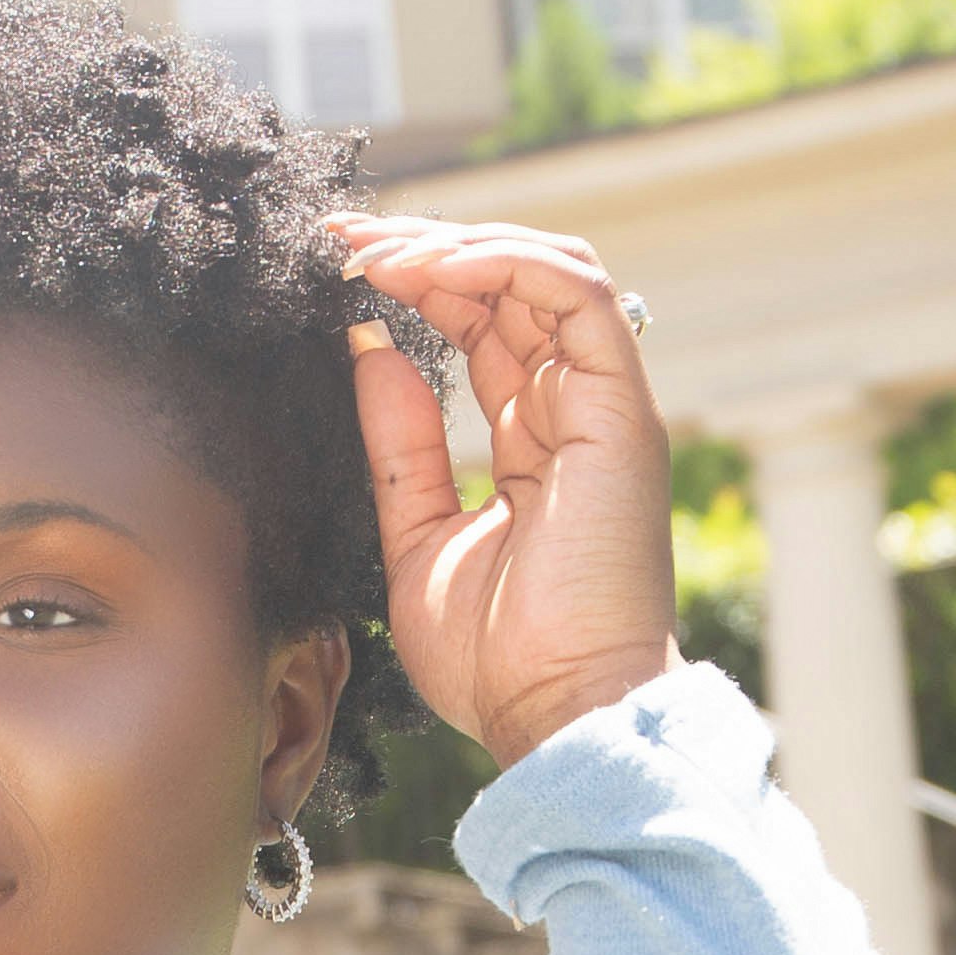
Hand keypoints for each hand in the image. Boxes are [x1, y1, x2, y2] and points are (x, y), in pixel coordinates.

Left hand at [326, 210, 678, 769]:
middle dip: (422, 247)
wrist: (554, 714)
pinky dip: (505, 263)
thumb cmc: (494, 657)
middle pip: (509, 284)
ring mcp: (604, 405)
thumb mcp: (416, 535)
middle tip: (340, 240)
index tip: (334, 267)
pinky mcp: (621, 409)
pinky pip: (576, 294)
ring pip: (545, 270)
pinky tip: (431, 272)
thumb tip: (368, 349)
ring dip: (456, 245)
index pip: (482, 324)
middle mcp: (573, 410)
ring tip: (376, 253)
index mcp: (534, 440)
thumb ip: (400, 443)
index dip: (414, 282)